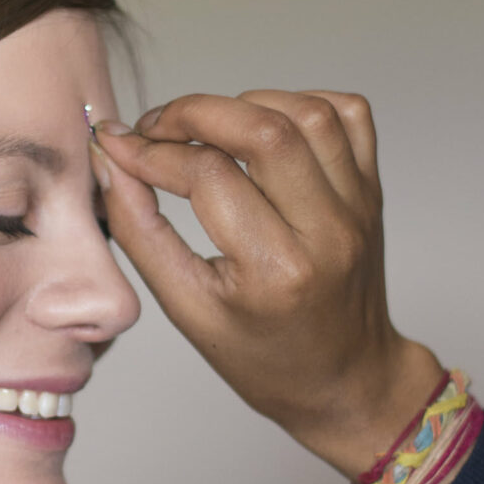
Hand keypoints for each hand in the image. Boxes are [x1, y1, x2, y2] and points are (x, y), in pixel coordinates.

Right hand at [93, 90, 440, 481]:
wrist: (345, 380)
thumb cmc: (266, 358)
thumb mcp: (187, 308)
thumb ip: (141, 231)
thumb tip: (111, 161)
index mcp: (276, 271)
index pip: (208, 176)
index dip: (152, 152)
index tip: (118, 146)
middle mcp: (327, 232)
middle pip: (263, 128)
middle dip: (194, 112)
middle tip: (156, 128)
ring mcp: (357, 206)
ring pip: (306, 112)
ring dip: (245, 104)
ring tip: (208, 129)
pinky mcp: (372, 191)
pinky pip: (348, 115)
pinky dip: (302, 103)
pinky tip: (266, 127)